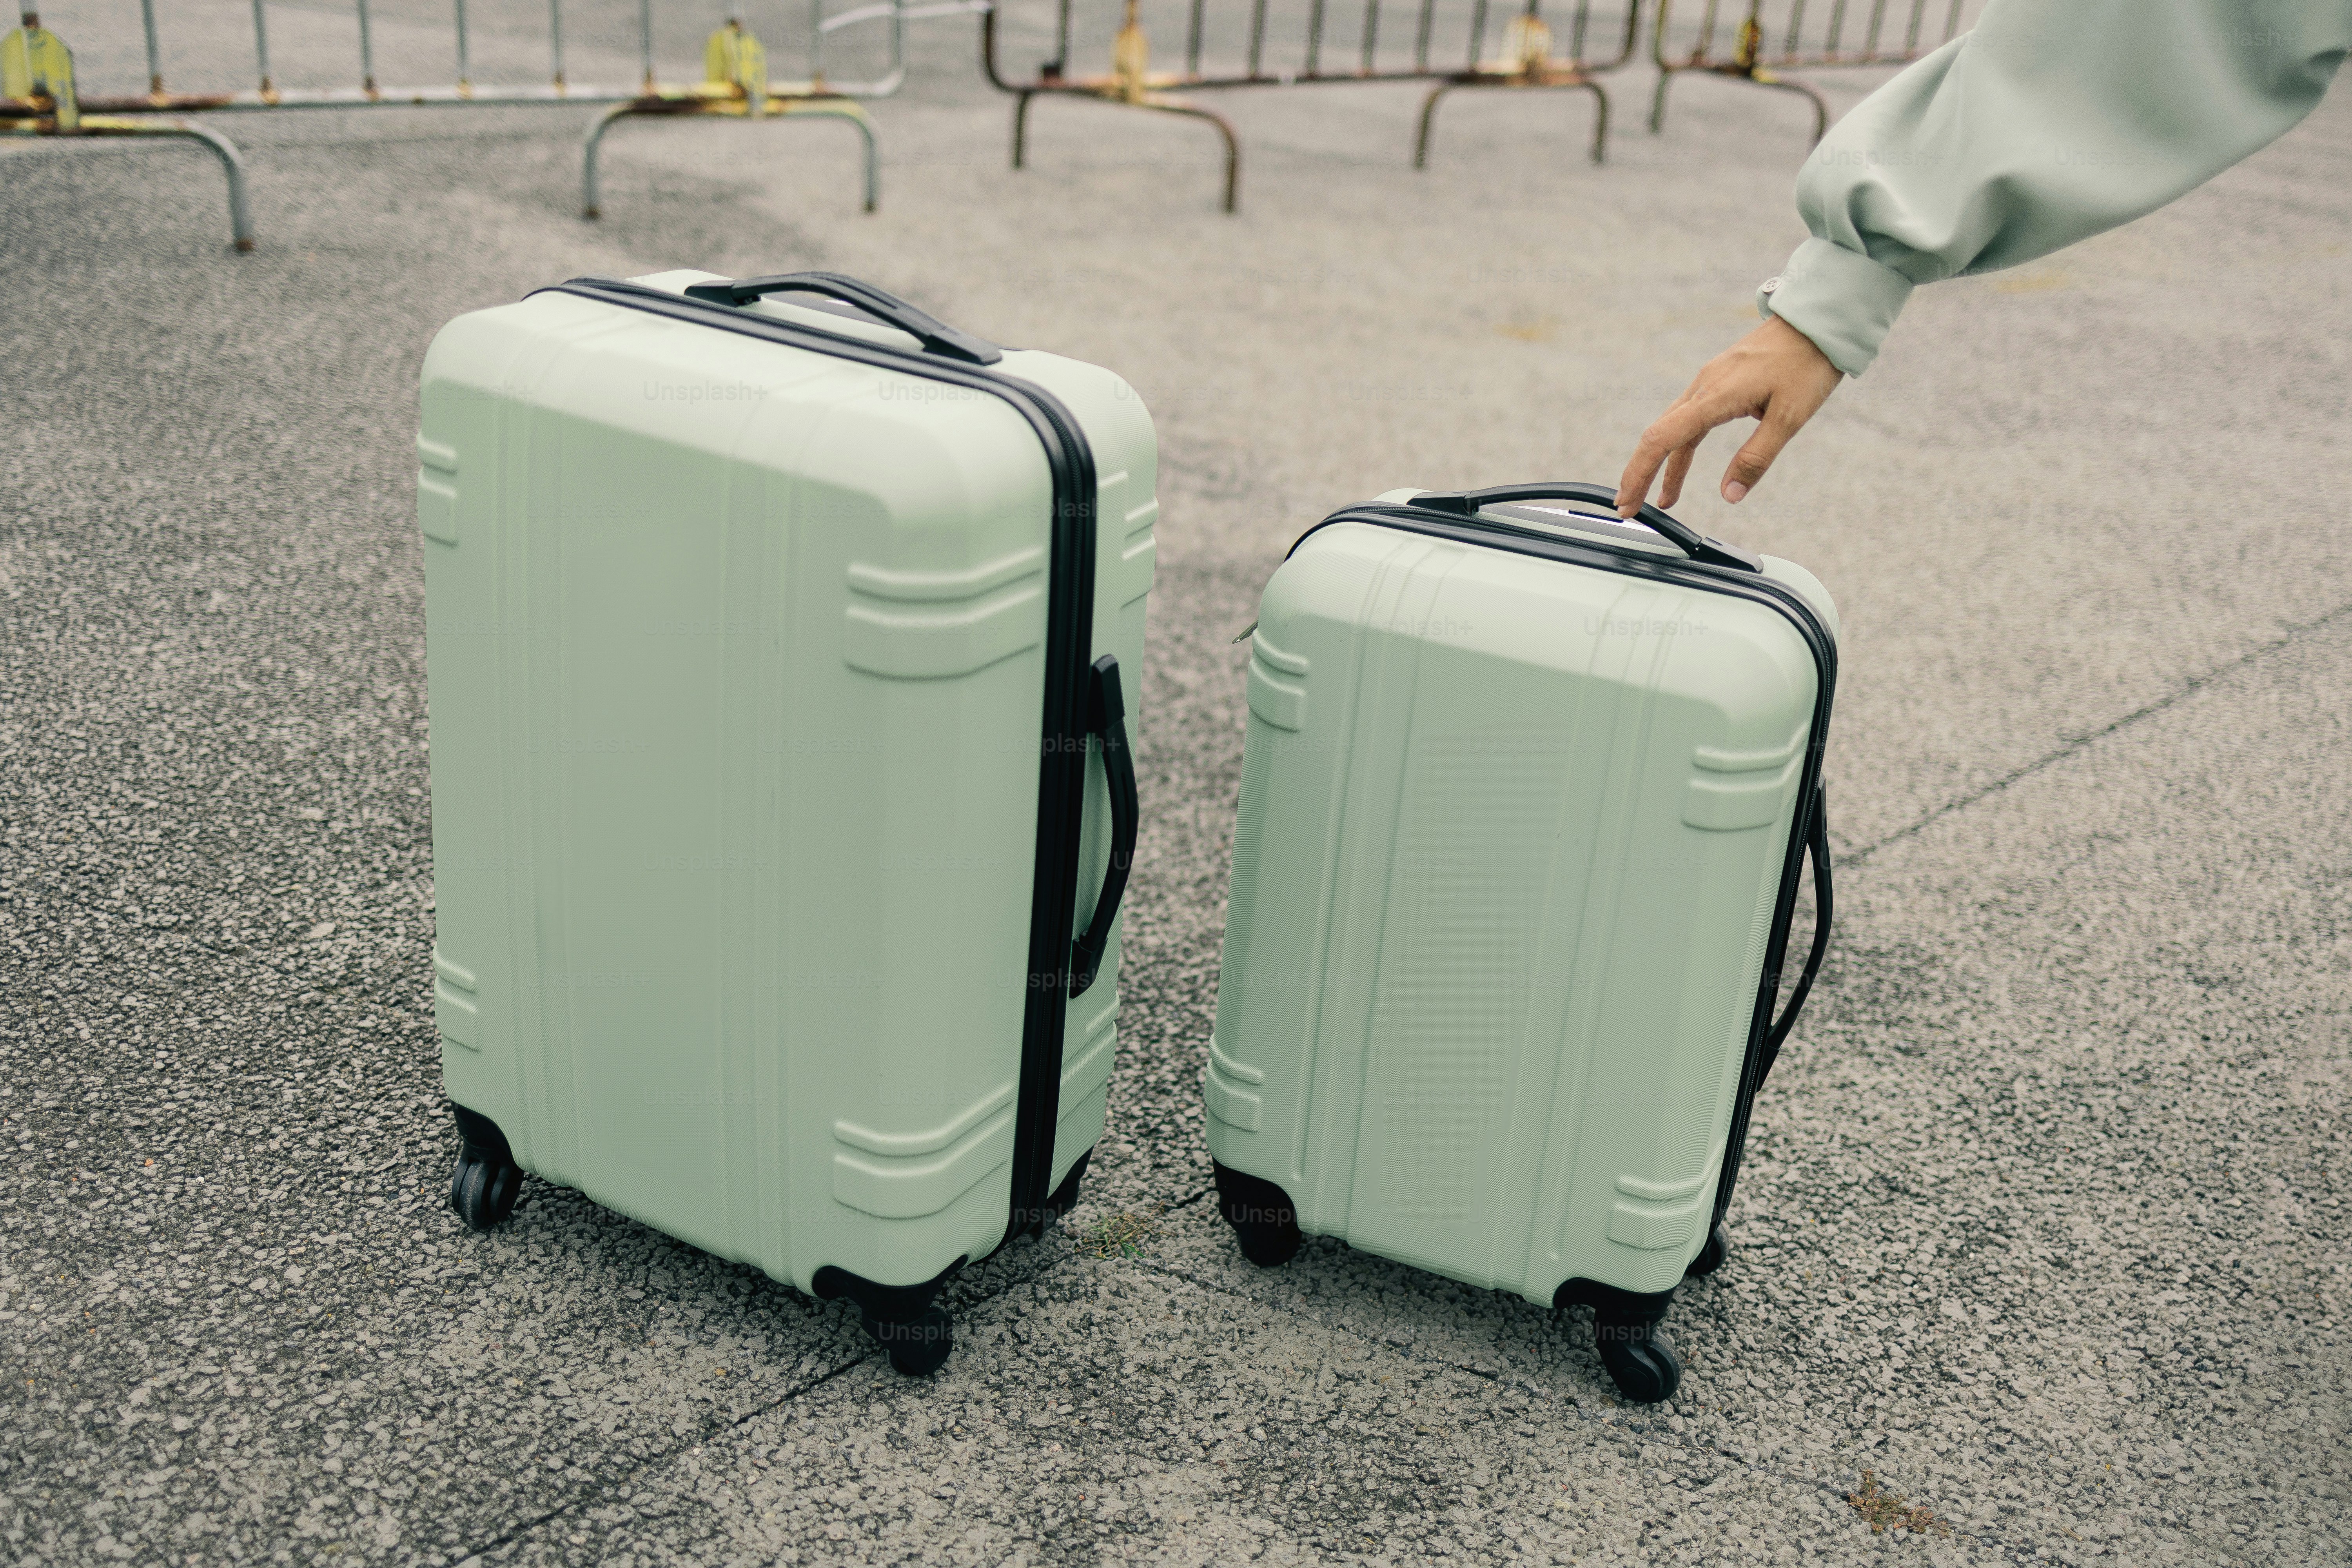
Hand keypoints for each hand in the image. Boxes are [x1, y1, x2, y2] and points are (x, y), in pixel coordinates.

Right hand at [1615, 315, 1843, 516]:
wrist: (1817, 321)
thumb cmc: (1806, 364)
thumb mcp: (1789, 417)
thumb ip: (1756, 458)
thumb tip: (1730, 495)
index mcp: (1716, 396)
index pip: (1662, 439)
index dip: (1640, 474)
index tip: (1628, 503)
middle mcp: (1704, 387)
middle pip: (1658, 435)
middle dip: (1641, 474)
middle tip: (1630, 507)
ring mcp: (1709, 381)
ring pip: (1674, 428)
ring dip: (1664, 464)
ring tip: (1665, 497)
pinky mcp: (1719, 380)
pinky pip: (1690, 417)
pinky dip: (1681, 446)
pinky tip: (1684, 461)